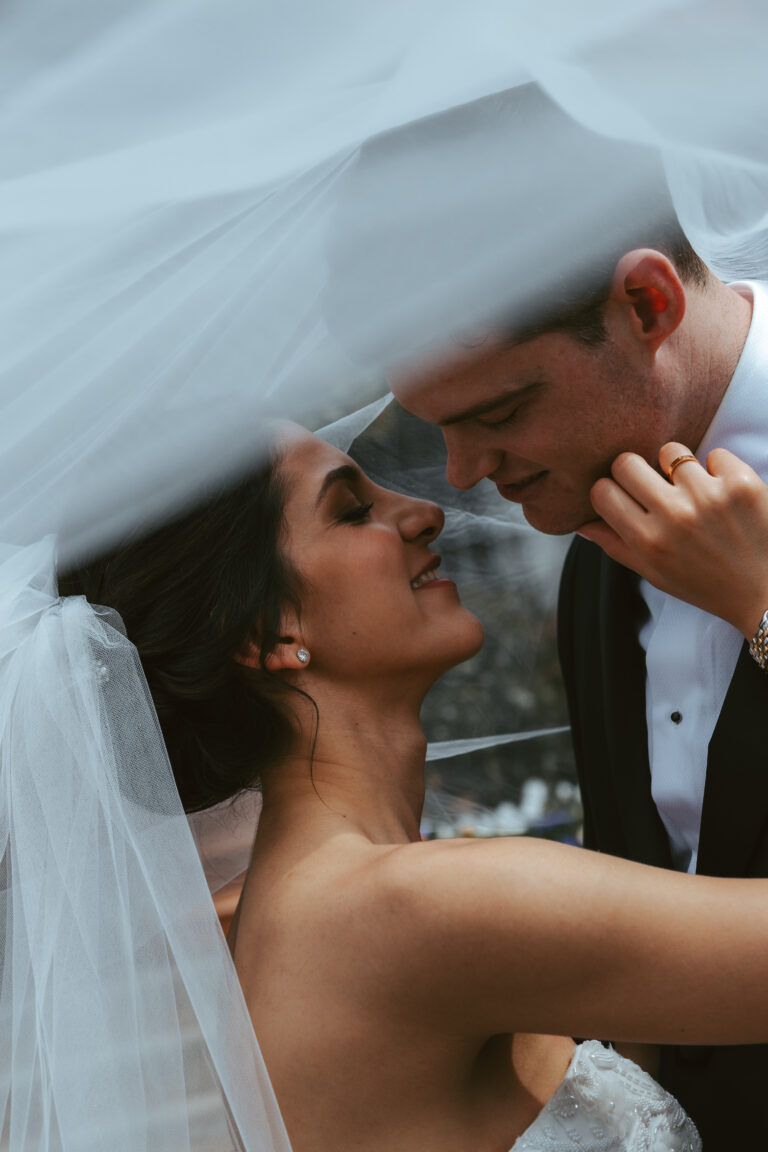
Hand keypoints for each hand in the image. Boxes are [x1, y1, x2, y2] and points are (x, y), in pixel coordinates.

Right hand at [577, 442, 767, 639]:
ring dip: (678, 466)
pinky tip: (724, 493)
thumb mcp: (654, 573)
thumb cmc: (706, 584)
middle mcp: (673, 517)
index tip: (623, 496)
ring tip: (692, 489)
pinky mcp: (741, 484)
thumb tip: (581, 523)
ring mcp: (708, 497)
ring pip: (670, 451)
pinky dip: (718, 470)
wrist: (765, 592)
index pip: (602, 492)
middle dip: (635, 470)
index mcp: (647, 541)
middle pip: (626, 463)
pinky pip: (713, 453)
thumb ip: (615, 545)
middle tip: (652, 484)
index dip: (610, 490)